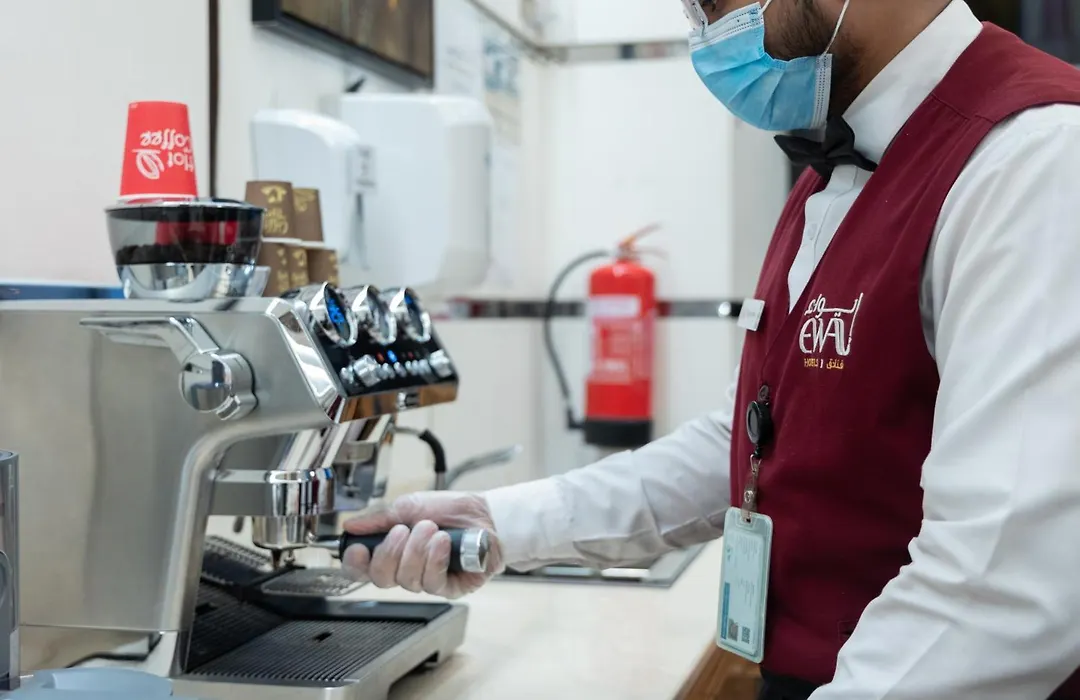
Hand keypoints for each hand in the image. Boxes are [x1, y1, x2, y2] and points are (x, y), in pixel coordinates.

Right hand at [341, 491, 503, 598]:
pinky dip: (434, 559)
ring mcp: (427, 580)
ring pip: (406, 580)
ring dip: (417, 550)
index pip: (362, 569)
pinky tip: (442, 543)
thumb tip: (351, 526)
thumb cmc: (450, 510)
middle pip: (380, 579)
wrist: (485, 513)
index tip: (359, 548)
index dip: (355, 563)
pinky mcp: (449, 588)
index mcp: (392, 551)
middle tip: (404, 530)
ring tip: (432, 529)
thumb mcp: (409, 506)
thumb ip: (379, 518)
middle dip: (390, 552)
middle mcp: (407, 569)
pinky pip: (431, 582)